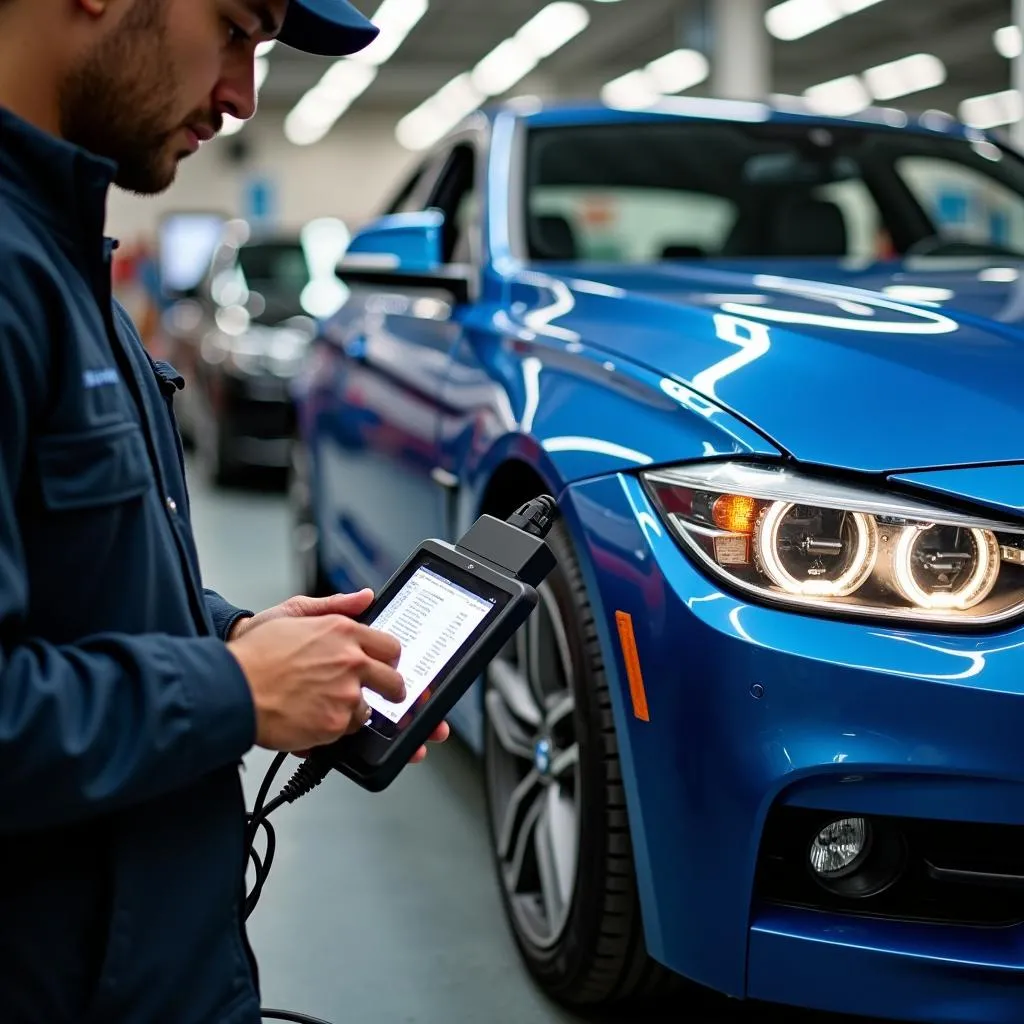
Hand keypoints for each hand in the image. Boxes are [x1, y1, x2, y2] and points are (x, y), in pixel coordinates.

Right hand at [232, 589, 450, 761]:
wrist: (229, 687)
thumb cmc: (254, 652)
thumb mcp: (293, 612)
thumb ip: (337, 604)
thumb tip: (365, 597)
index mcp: (343, 631)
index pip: (391, 647)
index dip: (389, 660)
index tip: (385, 667)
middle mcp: (350, 662)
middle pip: (394, 683)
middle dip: (389, 692)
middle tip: (379, 696)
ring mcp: (345, 695)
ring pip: (367, 711)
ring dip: (350, 712)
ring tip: (321, 705)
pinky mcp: (333, 724)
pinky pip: (345, 733)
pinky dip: (330, 730)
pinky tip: (309, 717)